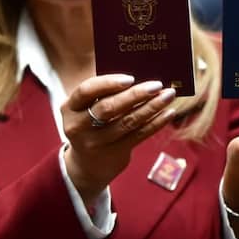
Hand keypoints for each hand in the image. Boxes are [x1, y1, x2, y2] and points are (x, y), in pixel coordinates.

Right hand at [62, 74, 175, 205]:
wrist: (87, 165)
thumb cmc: (91, 123)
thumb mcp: (87, 108)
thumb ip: (104, 92)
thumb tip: (140, 74)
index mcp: (69, 108)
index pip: (86, 91)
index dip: (108, 83)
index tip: (130, 78)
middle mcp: (79, 126)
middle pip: (109, 108)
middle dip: (136, 94)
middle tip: (157, 84)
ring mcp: (96, 143)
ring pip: (128, 122)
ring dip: (151, 107)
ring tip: (168, 95)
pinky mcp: (114, 154)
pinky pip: (139, 135)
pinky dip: (156, 123)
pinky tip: (168, 112)